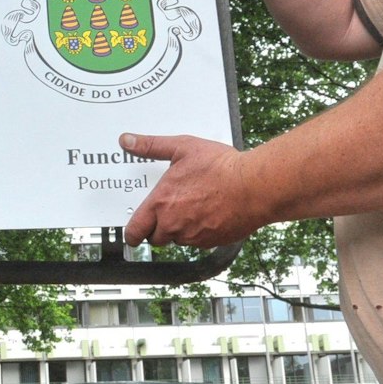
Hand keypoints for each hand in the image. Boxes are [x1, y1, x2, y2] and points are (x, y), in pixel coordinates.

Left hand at [120, 132, 261, 247]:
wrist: (254, 186)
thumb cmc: (221, 168)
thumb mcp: (182, 147)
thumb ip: (151, 146)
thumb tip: (128, 141)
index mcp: (161, 203)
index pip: (135, 230)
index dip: (132, 232)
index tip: (133, 231)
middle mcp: (174, 224)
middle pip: (155, 238)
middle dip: (157, 228)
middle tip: (167, 211)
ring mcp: (193, 236)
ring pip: (178, 240)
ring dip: (179, 230)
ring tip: (192, 207)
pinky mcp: (211, 242)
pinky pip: (198, 242)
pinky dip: (199, 232)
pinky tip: (208, 214)